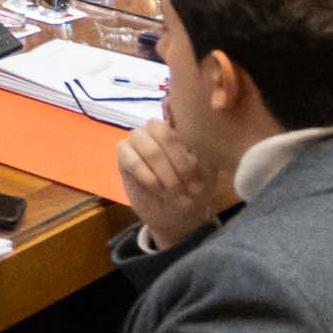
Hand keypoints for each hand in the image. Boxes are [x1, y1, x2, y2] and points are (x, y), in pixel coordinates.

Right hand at [117, 116, 224, 251]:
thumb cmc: (195, 190)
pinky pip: (131, 160)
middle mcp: (156, 128)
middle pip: (162, 131)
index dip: (190, 147)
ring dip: (164, 172)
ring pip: (147, 146)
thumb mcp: (209, 174)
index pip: (179, 117)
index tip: (201, 173)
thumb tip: (195, 145)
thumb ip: (204, 154)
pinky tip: (159, 189)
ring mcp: (137, 139)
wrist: (177, 215)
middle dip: (179, 162)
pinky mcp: (123, 154)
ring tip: (175, 192)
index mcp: (179, 127)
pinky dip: (147, 176)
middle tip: (191, 187)